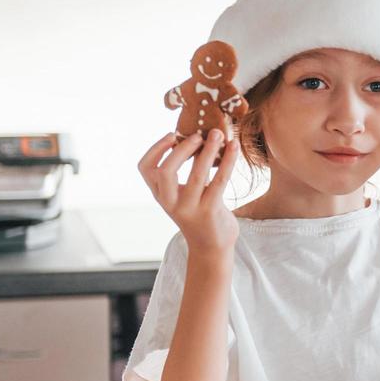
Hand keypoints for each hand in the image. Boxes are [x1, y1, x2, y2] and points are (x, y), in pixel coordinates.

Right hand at [137, 130, 239, 254]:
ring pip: (196, 175)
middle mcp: (171, 202)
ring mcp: (189, 208)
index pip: (145, 168)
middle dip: (181, 149)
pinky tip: (234, 147)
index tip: (172, 135)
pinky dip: (228, 161)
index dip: (156, 149)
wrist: (211, 247)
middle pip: (165, 171)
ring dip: (208, 150)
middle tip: (198, 135)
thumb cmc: (200, 213)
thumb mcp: (186, 193)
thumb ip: (188, 171)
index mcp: (161, 195)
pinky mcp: (210, 211)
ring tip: (219, 134)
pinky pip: (219, 181)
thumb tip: (199, 137)